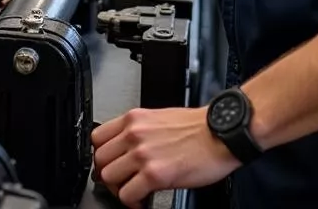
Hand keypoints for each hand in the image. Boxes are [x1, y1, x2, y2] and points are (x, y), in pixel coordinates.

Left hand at [91, 107, 238, 206]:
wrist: (220, 133)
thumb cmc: (197, 127)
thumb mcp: (159, 117)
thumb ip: (139, 130)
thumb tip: (127, 146)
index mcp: (135, 118)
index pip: (97, 137)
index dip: (103, 155)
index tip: (110, 163)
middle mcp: (135, 134)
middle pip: (100, 159)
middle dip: (109, 174)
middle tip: (122, 181)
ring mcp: (143, 154)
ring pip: (109, 177)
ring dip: (119, 189)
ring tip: (133, 191)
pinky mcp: (154, 174)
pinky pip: (127, 194)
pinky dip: (132, 202)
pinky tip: (143, 199)